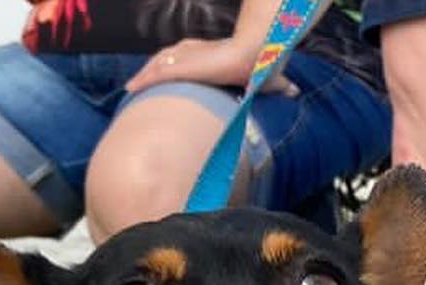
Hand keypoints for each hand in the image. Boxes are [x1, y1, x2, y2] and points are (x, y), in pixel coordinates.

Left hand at [125, 36, 298, 97]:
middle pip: (164, 61)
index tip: (156, 80)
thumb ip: (274, 84)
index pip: (181, 61)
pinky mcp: (184, 65)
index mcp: (207, 55)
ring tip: (130, 89)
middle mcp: (193, 52)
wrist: (256, 57)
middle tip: (134, 87)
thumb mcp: (262, 78)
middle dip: (149, 74)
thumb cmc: (261, 64)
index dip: (168, 70)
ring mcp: (187, 58)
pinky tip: (131, 89)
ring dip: (143, 77)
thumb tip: (295, 91)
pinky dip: (144, 80)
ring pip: (157, 66)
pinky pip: (158, 73)